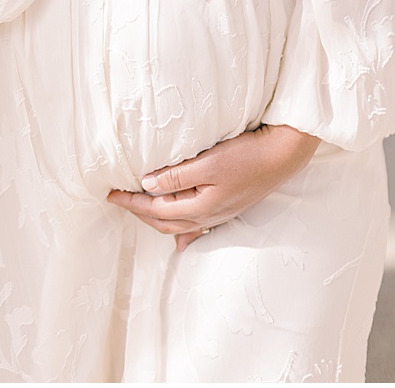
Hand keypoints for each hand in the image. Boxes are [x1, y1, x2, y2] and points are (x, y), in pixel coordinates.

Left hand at [106, 124, 319, 250]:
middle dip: (138, 212)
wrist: (284, 155)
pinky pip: (199, 227)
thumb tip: (147, 185)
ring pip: (180, 225)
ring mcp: (220, 214)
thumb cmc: (247, 156)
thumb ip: (175, 176)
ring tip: (138, 210)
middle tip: (118, 200)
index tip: (110, 194)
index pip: (155, 209)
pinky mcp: (228, 207)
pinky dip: (184, 232)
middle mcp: (209, 217)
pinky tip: (181, 241)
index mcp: (200, 207)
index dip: (130, 202)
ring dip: (156, 219)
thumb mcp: (207, 163)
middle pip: (164, 222)